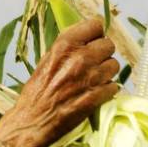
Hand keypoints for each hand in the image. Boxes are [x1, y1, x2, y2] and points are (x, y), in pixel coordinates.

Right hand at [0, 17, 119, 146]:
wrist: (32, 121)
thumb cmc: (36, 92)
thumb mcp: (46, 61)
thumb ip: (67, 49)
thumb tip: (86, 40)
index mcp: (64, 45)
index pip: (95, 25)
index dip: (95, 34)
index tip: (92, 42)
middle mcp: (80, 57)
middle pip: (108, 44)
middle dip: (103, 54)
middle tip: (94, 64)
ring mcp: (90, 77)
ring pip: (114, 65)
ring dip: (107, 72)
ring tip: (94, 80)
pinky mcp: (97, 96)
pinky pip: (114, 86)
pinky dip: (107, 90)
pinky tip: (96, 93)